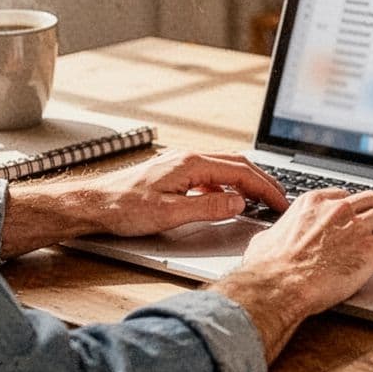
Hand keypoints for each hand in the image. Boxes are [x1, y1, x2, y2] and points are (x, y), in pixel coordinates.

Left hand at [0, 151, 288, 257]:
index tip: (281, 203)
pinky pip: (210, 175)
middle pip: (237, 165)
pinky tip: (228, 200)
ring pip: (225, 168)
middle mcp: (188, 158)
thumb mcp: (170, 213)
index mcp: (191, 163)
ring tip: (262, 199)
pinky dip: (228, 185)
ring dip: (247, 182)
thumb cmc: (122, 207)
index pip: (241, 172)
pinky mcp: (173, 173)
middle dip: (263, 182)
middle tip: (280, 201)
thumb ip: (208, 207)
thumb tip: (238, 203)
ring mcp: (180, 164)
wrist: (92, 204)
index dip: (266, 188)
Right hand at [210, 188, 372, 360]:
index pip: (346, 195)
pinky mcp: (371, 248)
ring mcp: (357, 226)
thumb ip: (275, 234)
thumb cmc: (267, 269)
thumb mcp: (265, 240)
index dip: (357, 208)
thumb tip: (269, 240)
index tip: (362, 218)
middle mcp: (338, 209)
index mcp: (313, 202)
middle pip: (372, 199)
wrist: (278, 286)